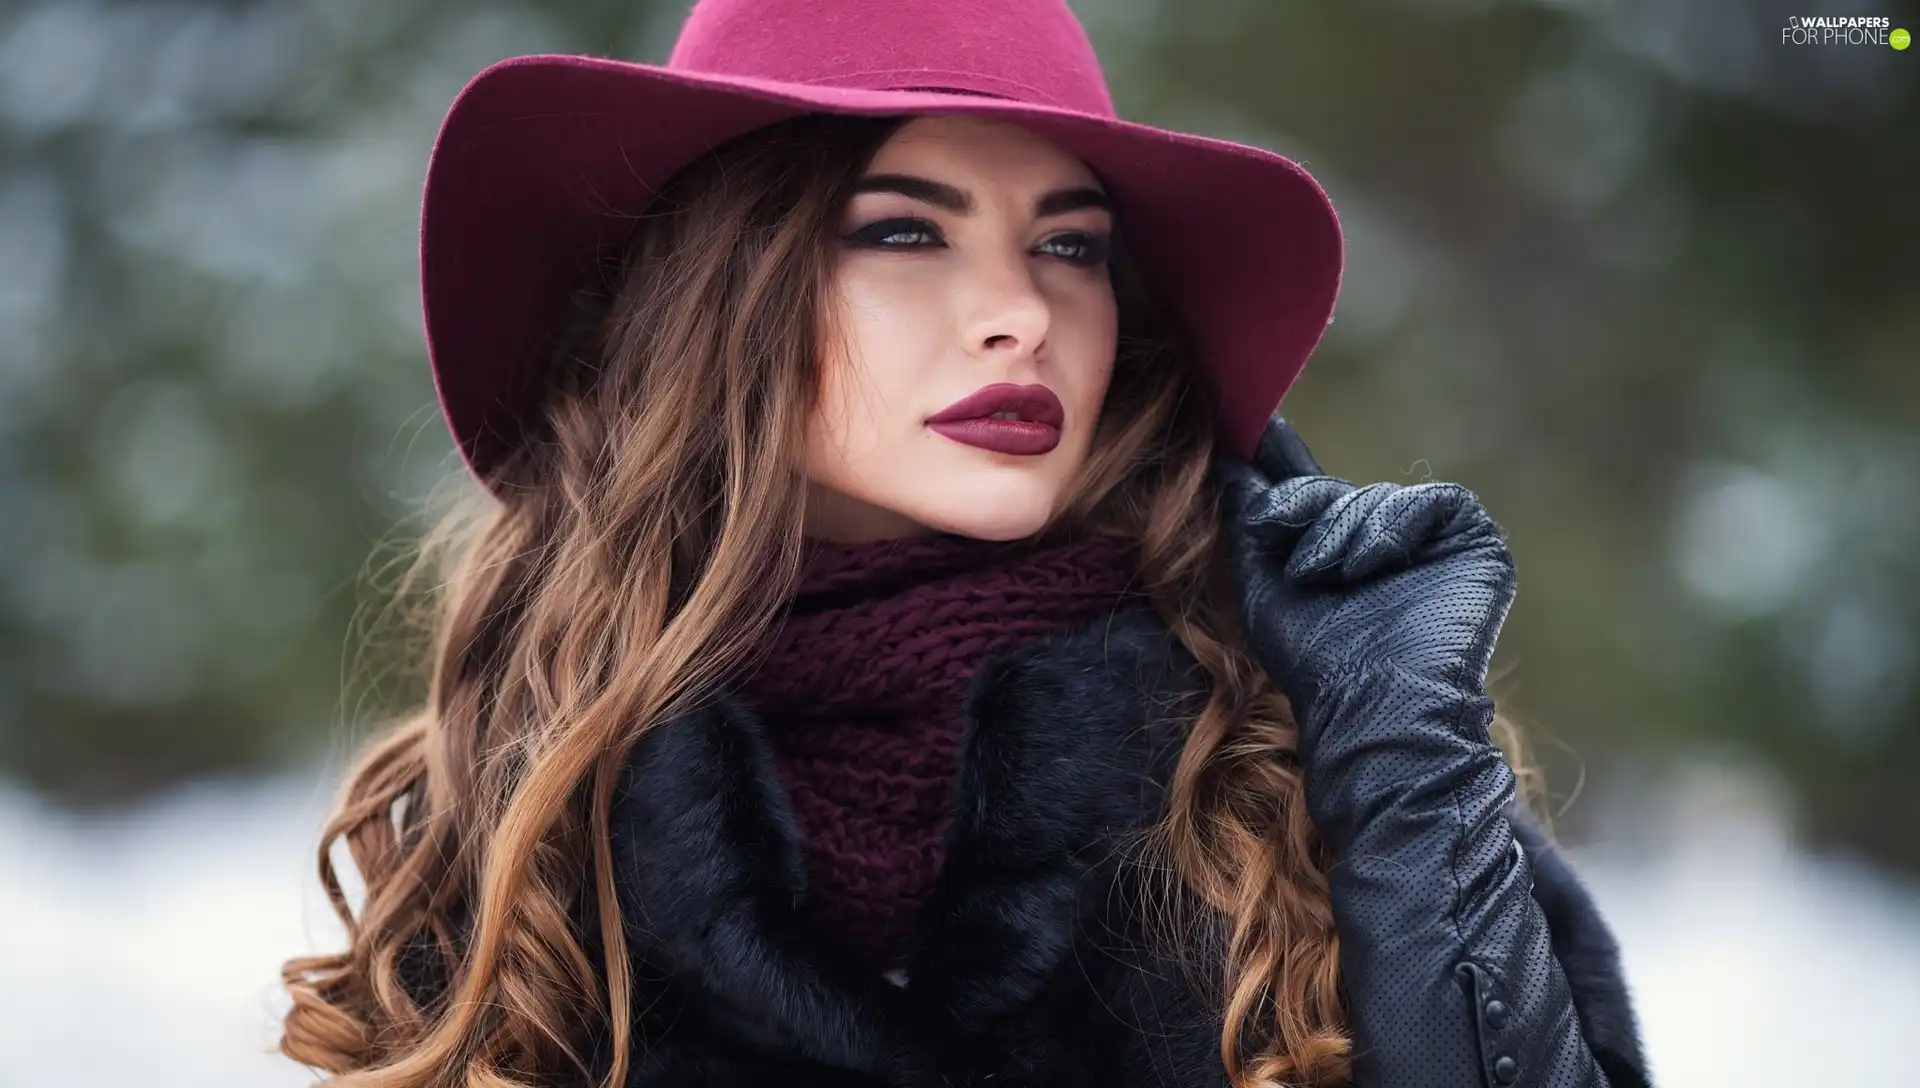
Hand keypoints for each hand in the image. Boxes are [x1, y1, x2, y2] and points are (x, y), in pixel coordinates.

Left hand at [1214, 415, 1518, 761]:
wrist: (1373, 705)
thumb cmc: (1315, 663)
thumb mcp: (1262, 587)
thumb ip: (1249, 525)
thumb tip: (1231, 464)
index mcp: (1340, 554)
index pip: (1311, 489)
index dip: (1282, 456)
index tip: (1249, 426)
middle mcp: (1386, 544)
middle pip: (1338, 490)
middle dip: (1306, 512)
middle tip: (1294, 557)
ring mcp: (1433, 542)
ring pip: (1377, 496)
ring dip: (1341, 533)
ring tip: (1326, 578)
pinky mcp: (1475, 542)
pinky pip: (1431, 499)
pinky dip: (1391, 528)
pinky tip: (1369, 567)